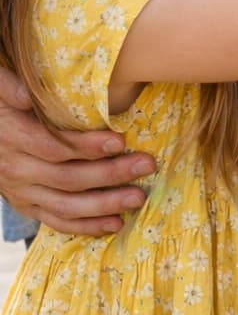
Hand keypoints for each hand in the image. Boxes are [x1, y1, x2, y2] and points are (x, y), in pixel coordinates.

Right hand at [0, 65, 154, 234]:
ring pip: (66, 205)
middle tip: (145, 164)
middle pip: (67, 177)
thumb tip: (26, 95)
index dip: (86, 146)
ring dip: (105, 204)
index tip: (120, 141)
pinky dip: (86, 226)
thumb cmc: (3, 107)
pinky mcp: (28, 206)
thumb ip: (10, 88)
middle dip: (110, 173)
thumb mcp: (0, 92)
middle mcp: (17, 170)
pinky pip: (58, 221)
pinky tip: (115, 223)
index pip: (53, 146)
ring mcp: (22, 192)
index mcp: (13, 138)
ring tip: (138, 197)